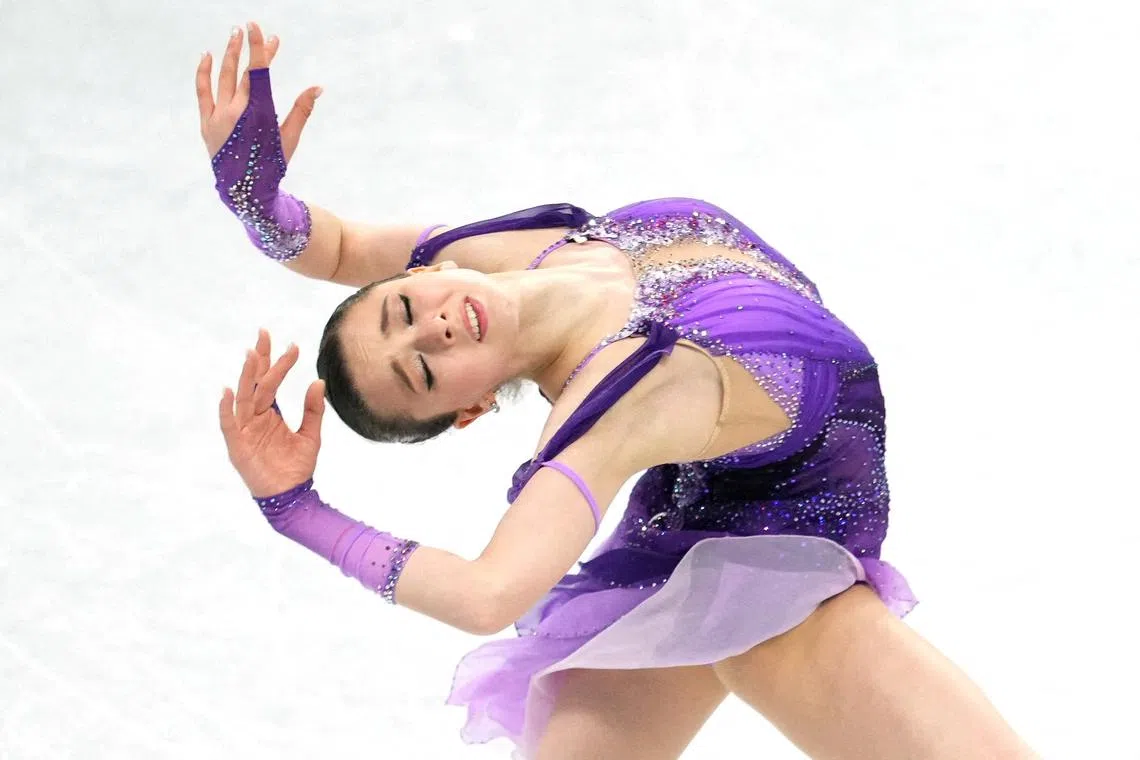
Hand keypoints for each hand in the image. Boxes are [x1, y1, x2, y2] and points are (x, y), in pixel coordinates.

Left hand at [196, 21, 321, 160]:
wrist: (245, 191)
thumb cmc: (272, 165)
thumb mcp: (290, 138)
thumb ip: (302, 110)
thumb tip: (317, 87)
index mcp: (260, 114)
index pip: (258, 72)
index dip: (258, 48)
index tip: (256, 28)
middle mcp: (237, 112)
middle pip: (244, 72)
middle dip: (250, 49)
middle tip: (251, 28)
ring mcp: (219, 117)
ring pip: (223, 78)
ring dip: (229, 55)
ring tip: (234, 35)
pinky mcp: (206, 123)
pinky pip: (203, 92)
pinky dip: (204, 73)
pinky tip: (208, 56)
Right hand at [219, 329, 325, 497]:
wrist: (292, 496)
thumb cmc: (297, 467)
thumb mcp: (311, 434)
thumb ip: (313, 409)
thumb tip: (318, 380)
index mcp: (269, 414)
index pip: (271, 382)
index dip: (278, 363)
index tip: (292, 344)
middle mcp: (255, 418)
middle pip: (255, 383)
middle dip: (260, 359)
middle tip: (265, 333)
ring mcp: (245, 430)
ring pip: (244, 397)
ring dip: (247, 376)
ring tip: (253, 354)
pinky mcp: (238, 445)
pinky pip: (229, 424)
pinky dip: (226, 408)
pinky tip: (228, 391)